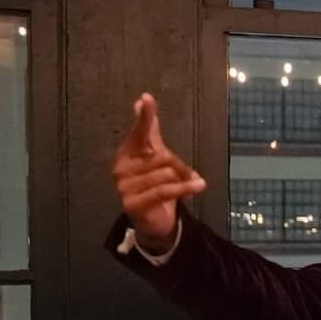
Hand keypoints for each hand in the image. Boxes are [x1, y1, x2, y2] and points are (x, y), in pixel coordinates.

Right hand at [111, 93, 205, 254]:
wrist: (152, 220)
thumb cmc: (155, 184)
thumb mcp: (155, 155)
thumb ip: (149, 130)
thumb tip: (141, 100)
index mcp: (126, 153)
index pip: (139, 132)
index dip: (145, 116)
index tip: (147, 99)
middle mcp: (121, 168)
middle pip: (163, 156)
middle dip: (181, 166)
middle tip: (187, 176)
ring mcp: (124, 187)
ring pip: (167, 173)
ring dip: (184, 181)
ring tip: (186, 187)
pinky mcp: (133, 204)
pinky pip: (166, 190)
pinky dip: (186, 188)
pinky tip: (200, 186)